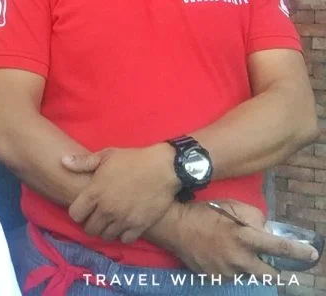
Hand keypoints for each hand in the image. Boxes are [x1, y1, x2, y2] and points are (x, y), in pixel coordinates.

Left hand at [62, 144, 179, 242]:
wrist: (163, 168)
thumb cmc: (132, 159)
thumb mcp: (106, 156)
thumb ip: (83, 162)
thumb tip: (63, 161)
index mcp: (95, 193)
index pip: (75, 215)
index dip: (77, 212)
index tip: (83, 208)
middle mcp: (106, 209)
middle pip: (89, 229)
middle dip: (90, 223)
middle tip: (96, 216)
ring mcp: (123, 220)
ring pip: (106, 236)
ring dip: (106, 230)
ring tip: (110, 221)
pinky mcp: (139, 226)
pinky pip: (124, 240)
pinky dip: (123, 235)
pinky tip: (124, 225)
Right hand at [169, 200, 319, 276]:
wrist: (172, 226)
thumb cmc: (204, 212)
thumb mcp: (231, 206)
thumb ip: (254, 218)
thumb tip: (265, 230)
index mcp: (245, 238)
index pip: (280, 248)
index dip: (299, 252)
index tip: (312, 255)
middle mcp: (239, 259)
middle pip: (270, 275)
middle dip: (274, 270)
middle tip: (270, 263)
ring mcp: (226, 272)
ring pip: (248, 276)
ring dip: (248, 268)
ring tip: (234, 253)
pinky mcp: (214, 278)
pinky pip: (230, 277)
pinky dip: (231, 269)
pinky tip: (220, 256)